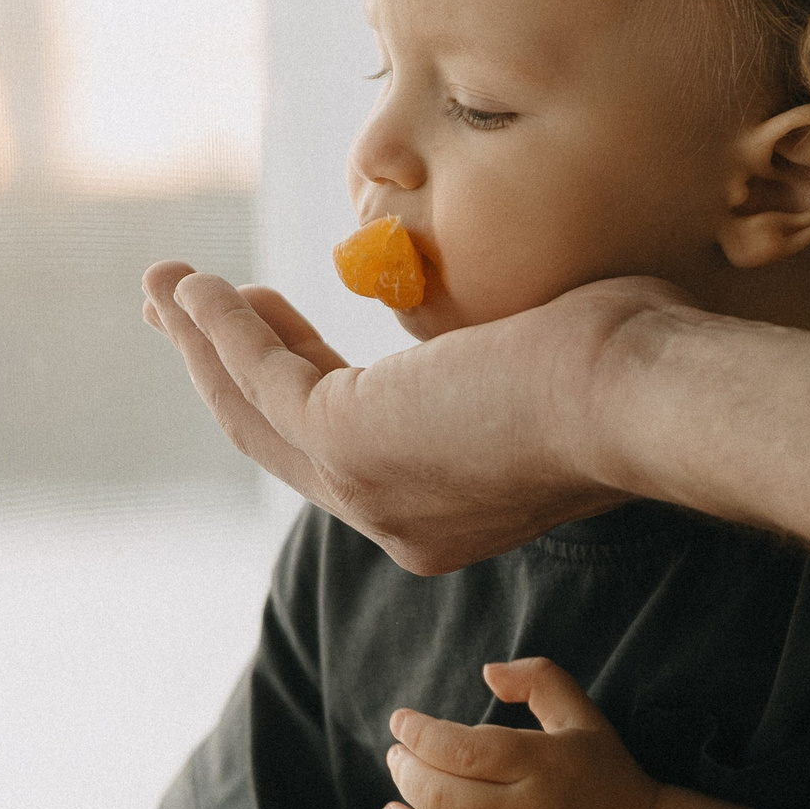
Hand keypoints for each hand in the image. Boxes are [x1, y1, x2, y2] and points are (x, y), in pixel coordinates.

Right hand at [140, 261, 687, 572]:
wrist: (647, 399)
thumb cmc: (634, 373)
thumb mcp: (554, 358)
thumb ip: (503, 353)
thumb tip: (503, 321)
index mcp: (453, 511)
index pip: (353, 446)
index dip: (297, 376)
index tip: (268, 317)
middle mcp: (403, 522)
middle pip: (285, 442)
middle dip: (225, 368)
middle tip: (182, 312)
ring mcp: (372, 494)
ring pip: (259, 415)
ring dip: (204, 343)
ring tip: (163, 287)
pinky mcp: (353, 445)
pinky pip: (266, 380)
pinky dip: (225, 331)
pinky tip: (200, 286)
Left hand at [370, 657, 662, 808]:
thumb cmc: (604, 774)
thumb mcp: (583, 716)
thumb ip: (540, 678)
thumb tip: (487, 673)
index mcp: (543, 764)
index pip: (462, 748)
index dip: (420, 733)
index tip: (402, 722)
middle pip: (440, 795)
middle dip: (404, 771)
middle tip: (398, 758)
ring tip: (392, 807)